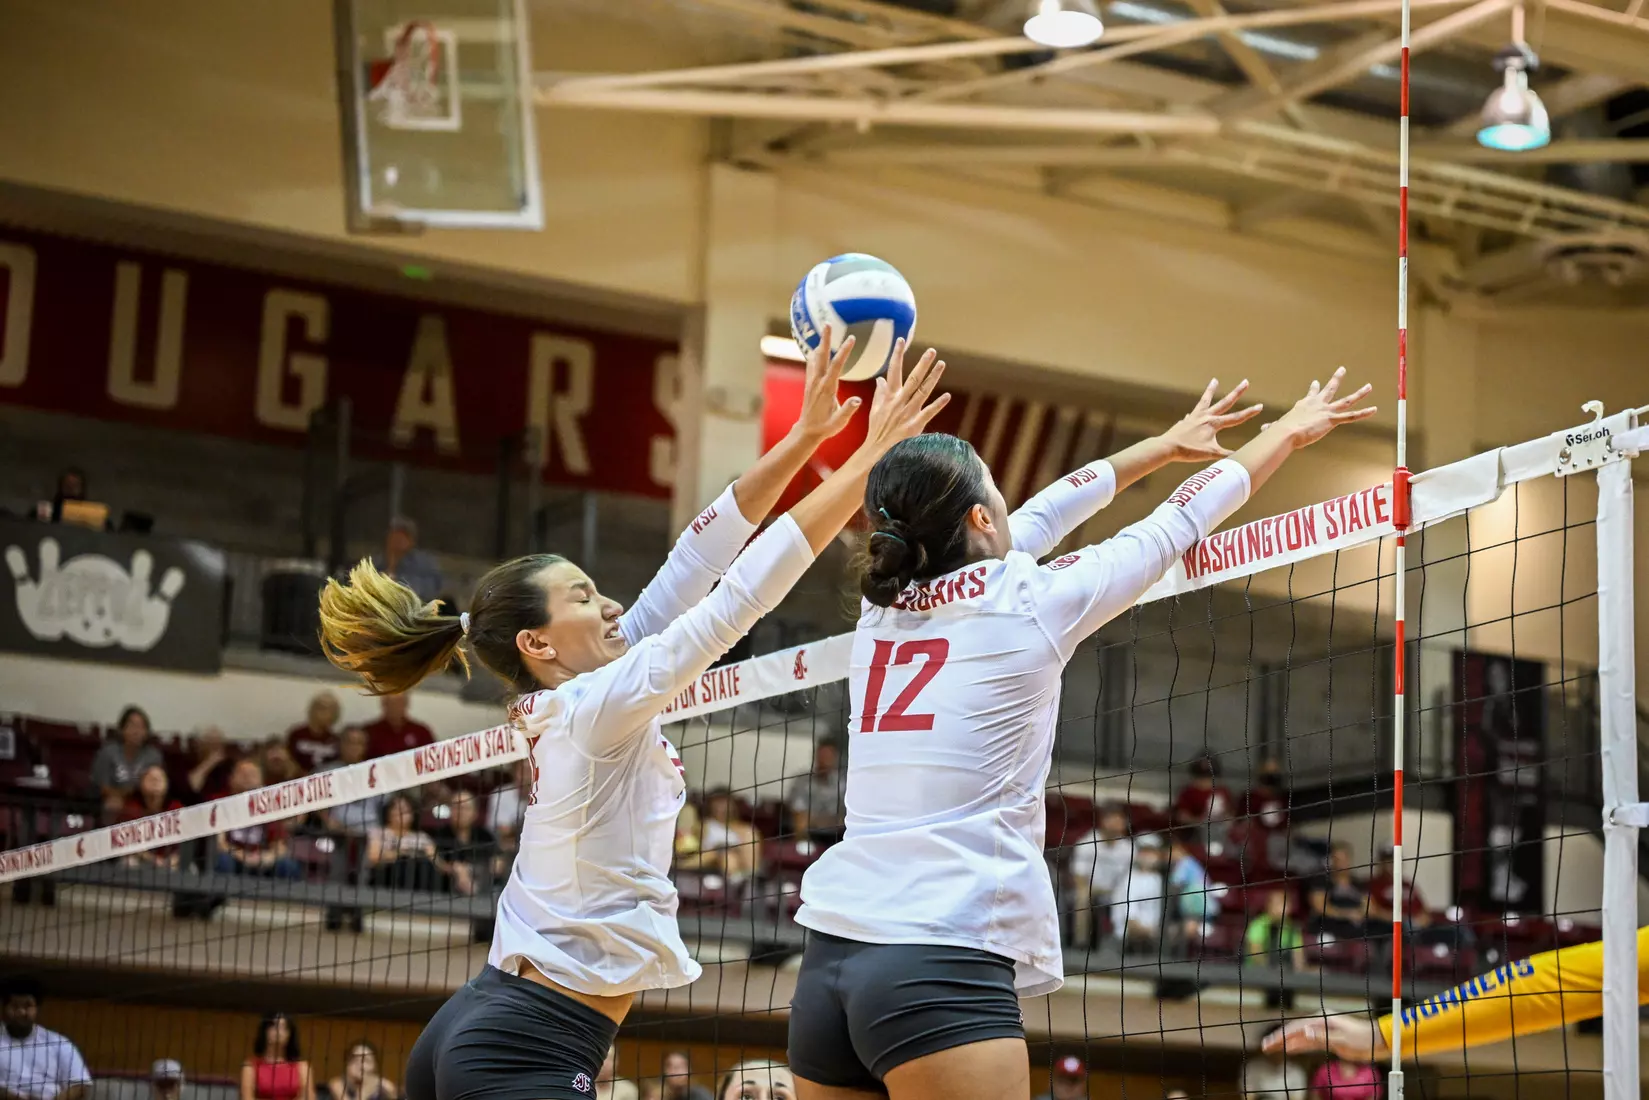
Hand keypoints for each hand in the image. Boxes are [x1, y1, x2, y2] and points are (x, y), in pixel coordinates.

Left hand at [792, 324, 862, 442]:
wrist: (807, 432)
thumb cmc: (825, 427)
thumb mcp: (839, 422)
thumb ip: (848, 410)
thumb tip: (857, 400)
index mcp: (827, 389)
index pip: (837, 366)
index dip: (844, 351)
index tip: (851, 339)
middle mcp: (818, 382)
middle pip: (822, 356)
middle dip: (826, 340)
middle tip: (828, 324)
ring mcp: (812, 382)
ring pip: (815, 359)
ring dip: (821, 345)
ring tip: (825, 332)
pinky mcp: (809, 385)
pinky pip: (811, 365)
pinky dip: (814, 355)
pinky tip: (816, 350)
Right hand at [857, 339, 950, 462]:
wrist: (876, 452)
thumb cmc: (877, 432)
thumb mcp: (874, 410)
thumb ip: (879, 393)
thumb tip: (880, 379)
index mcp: (889, 397)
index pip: (893, 371)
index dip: (897, 355)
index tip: (901, 340)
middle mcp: (899, 402)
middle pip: (913, 378)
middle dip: (922, 363)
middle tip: (932, 350)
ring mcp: (908, 412)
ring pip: (922, 391)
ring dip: (933, 377)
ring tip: (942, 364)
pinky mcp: (915, 425)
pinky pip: (928, 412)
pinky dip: (938, 404)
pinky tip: (947, 396)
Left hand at [1159, 378, 1263, 460]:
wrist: (1168, 447)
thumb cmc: (1189, 451)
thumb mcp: (1211, 454)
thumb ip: (1227, 454)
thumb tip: (1242, 456)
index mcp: (1214, 423)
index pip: (1236, 417)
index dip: (1249, 412)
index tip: (1260, 405)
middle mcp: (1206, 416)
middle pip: (1225, 402)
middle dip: (1237, 392)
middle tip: (1246, 381)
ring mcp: (1195, 416)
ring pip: (1206, 400)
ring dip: (1211, 390)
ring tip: (1215, 380)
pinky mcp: (1186, 420)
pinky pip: (1194, 413)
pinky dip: (1196, 412)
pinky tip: (1192, 414)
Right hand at [1262, 1014, 1388, 1061]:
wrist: (1377, 1041)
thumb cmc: (1362, 1039)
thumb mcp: (1343, 1040)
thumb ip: (1322, 1036)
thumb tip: (1304, 1032)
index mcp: (1321, 1020)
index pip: (1296, 1028)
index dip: (1282, 1036)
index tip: (1270, 1042)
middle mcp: (1319, 1023)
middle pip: (1294, 1030)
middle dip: (1279, 1038)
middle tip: (1264, 1046)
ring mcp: (1322, 1030)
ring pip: (1299, 1037)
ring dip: (1285, 1042)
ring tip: (1271, 1047)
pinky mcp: (1327, 1039)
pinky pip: (1307, 1042)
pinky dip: (1297, 1046)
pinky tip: (1288, 1049)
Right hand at [1266, 367, 1376, 447]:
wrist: (1286, 433)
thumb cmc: (1280, 432)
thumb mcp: (1275, 428)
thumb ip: (1272, 428)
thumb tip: (1264, 430)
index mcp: (1303, 405)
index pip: (1310, 395)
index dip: (1313, 389)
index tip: (1315, 382)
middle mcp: (1316, 404)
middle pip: (1329, 389)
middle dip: (1336, 379)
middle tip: (1342, 369)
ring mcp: (1326, 410)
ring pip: (1346, 400)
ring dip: (1359, 393)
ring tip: (1368, 387)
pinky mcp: (1332, 419)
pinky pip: (1351, 416)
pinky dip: (1363, 413)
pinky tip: (1374, 409)